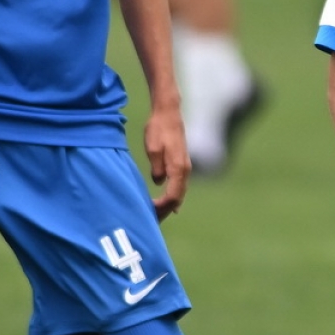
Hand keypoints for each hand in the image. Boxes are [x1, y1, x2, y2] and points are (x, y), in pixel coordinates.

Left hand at [144, 101, 190, 218]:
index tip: (149, 214)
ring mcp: (185, 167)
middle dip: (165, 211)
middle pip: (177, 198)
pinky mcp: (181, 164)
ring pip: (179, 193)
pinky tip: (166, 205)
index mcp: (178, 168)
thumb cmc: (158, 129)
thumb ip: (157, 168)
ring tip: (156, 216)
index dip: (162, 208)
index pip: (173, 196)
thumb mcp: (153, 148)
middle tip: (151, 222)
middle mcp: (185, 170)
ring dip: (168, 205)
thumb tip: (158, 182)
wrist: (168, 113)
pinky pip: (179, 186)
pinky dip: (172, 197)